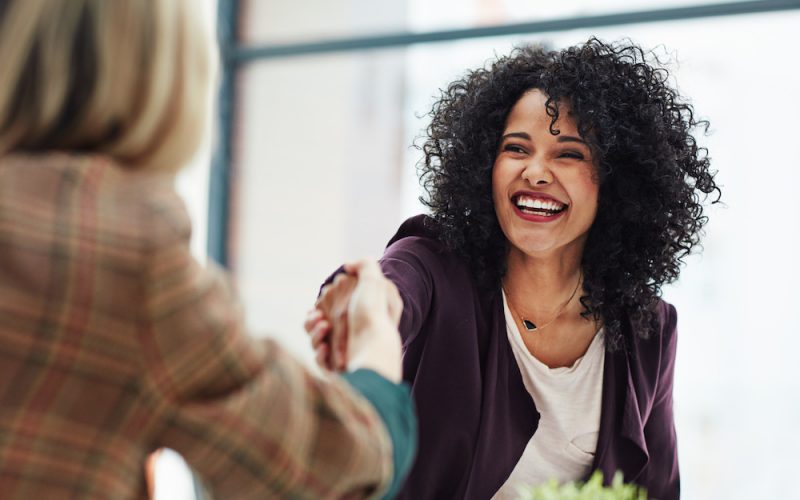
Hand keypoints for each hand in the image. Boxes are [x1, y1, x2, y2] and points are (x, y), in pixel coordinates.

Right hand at [305, 260, 402, 381]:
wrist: (374, 348)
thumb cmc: (373, 315)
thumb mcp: (374, 281)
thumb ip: (364, 265)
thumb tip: (348, 266)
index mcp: (359, 317)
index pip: (333, 309)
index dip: (323, 303)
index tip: (321, 299)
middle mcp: (352, 336)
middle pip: (319, 325)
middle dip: (312, 319)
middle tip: (318, 317)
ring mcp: (345, 353)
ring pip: (316, 342)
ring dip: (314, 333)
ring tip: (323, 327)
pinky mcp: (338, 369)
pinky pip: (320, 361)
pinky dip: (319, 353)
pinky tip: (325, 348)